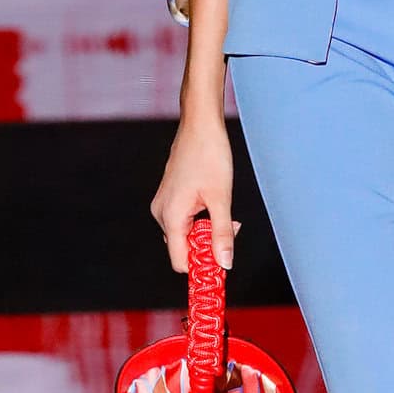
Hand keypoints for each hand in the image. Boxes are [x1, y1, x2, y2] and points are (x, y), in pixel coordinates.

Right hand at [150, 113, 237, 271]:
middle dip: (208, 245)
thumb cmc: (209, 155)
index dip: (201, 267)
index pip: (180, 262)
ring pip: (185, 234)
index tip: (223, 264)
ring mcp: (164, 204)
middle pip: (184, 248)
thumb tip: (225, 263)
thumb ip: (222, 234)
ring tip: (224, 211)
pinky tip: (214, 203)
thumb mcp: (221, 198)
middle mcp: (162, 213)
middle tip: (231, 227)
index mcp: (171, 216)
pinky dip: (201, 219)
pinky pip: (184, 220)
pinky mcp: (170, 197)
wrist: (200, 125)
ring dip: (206, 231)